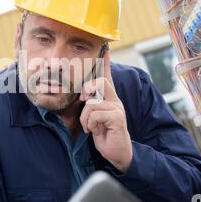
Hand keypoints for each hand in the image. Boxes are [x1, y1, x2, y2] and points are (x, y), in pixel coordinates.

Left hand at [79, 50, 132, 172]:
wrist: (117, 153)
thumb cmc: (104, 134)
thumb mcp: (93, 118)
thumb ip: (90, 106)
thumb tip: (83, 96)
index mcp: (109, 98)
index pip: (107, 76)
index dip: (105, 62)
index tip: (105, 48)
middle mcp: (115, 100)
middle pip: (100, 81)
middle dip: (88, 88)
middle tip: (84, 100)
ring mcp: (117, 108)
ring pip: (93, 102)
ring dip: (85, 117)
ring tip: (89, 127)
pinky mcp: (117, 118)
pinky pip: (96, 114)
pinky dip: (90, 124)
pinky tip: (94, 131)